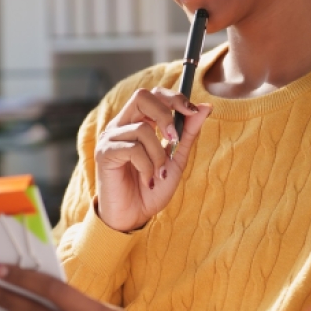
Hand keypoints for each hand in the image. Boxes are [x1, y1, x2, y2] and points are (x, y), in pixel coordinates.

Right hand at [95, 88, 210, 231]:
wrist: (133, 216)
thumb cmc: (151, 188)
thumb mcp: (176, 159)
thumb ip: (188, 133)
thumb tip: (206, 107)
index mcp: (137, 122)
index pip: (154, 94)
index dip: (174, 98)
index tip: (193, 112)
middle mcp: (121, 125)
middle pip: (142, 96)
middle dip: (165, 115)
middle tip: (174, 139)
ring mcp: (110, 138)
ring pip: (142, 129)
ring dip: (158, 154)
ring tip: (158, 173)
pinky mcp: (104, 153)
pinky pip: (133, 149)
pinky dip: (147, 166)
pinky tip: (147, 179)